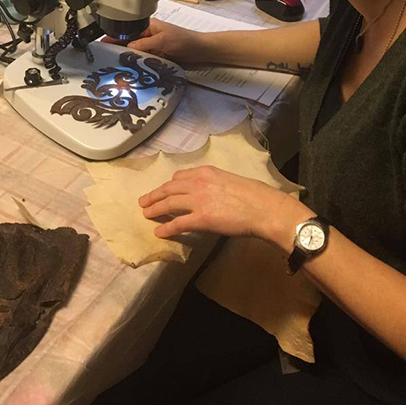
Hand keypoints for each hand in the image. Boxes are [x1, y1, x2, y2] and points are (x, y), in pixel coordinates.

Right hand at [105, 18, 204, 64]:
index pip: (127, 30)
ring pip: (134, 53)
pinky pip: (142, 61)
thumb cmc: (184, 40)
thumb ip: (144, 43)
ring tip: (114, 66)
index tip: (103, 44)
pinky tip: (130, 71)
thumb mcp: (162, 40)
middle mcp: (147, 36)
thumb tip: (128, 47)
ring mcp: (151, 47)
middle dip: (118, 49)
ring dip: (127, 58)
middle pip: (128, 42)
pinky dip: (136, 65)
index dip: (114, 36)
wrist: (200, 51)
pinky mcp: (156, 57)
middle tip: (105, 58)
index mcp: (148, 26)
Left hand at [139, 165, 301, 246]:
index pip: (179, 177)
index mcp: (205, 171)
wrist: (262, 207)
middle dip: (154, 195)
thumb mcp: (229, 180)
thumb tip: (209, 195)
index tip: (164, 190)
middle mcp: (197, 182)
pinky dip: (166, 228)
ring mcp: (197, 200)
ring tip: (146, 214)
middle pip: (169, 188)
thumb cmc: (253, 195)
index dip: (168, 185)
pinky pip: (177, 223)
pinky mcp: (200, 219)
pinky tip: (159, 233)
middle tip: (144, 201)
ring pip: (168, 204)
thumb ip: (214, 184)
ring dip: (155, 209)